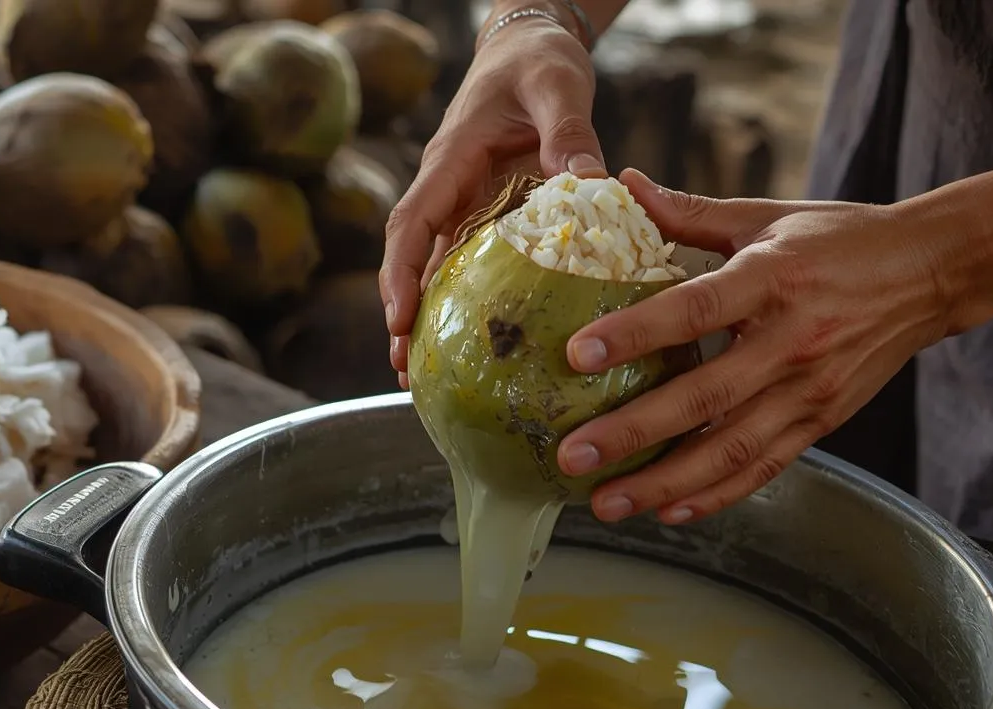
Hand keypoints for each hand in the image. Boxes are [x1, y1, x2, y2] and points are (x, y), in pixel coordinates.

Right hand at [380, 17, 605, 387]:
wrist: (530, 46)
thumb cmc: (537, 62)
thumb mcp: (558, 86)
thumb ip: (570, 133)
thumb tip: (593, 185)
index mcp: (451, 160)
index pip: (411, 222)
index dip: (400, 272)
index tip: (399, 318)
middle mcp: (448, 188)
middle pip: (411, 259)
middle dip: (401, 315)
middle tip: (403, 371)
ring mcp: (463, 204)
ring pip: (434, 269)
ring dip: (426, 320)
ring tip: (423, 378)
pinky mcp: (485, 213)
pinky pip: (468, 264)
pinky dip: (464, 304)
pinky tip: (478, 344)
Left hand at [556, 170, 958, 524]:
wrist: (933, 272)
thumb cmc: (839, 240)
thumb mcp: (766, 217)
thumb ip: (689, 213)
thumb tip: (619, 185)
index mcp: (772, 279)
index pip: (695, 310)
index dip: (636, 334)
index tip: (577, 355)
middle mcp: (792, 341)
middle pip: (705, 397)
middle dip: (634, 432)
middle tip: (573, 456)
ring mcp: (810, 389)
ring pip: (730, 449)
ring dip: (664, 483)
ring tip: (607, 503)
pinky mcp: (822, 421)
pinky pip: (763, 467)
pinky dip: (716, 495)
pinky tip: (667, 511)